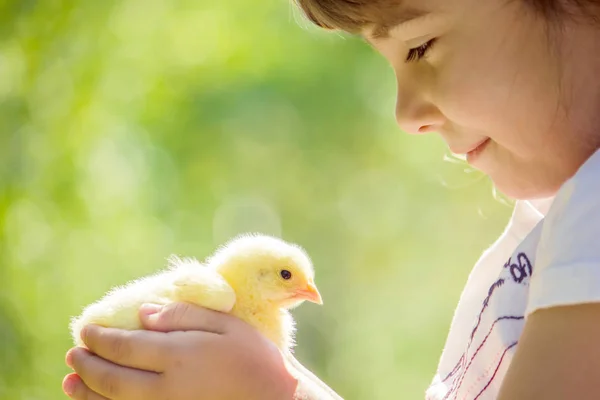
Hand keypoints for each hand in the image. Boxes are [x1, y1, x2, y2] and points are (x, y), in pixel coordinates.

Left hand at [63, 302, 297, 399]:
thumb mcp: (225, 324)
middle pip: (112, 377)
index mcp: (179, 355)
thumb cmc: (253, 356)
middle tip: (73, 353)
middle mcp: (166, 387)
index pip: (125, 346)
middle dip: (87, 364)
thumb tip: (143, 313)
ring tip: (70, 381)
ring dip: (87, 392)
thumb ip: (183, 315)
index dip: (100, 338)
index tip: (85, 330)